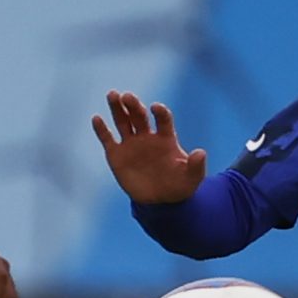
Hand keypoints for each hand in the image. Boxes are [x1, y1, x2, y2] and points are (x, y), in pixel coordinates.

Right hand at [92, 90, 205, 204]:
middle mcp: (147, 136)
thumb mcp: (191, 179)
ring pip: (123, 121)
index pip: (163, 119)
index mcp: (166, 138)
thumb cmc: (178, 186)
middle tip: (127, 96)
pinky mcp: (117, 155)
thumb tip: (201, 153)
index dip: (160, 112)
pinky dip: (101, 129)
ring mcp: (131, 144)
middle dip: (134, 105)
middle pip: (139, 115)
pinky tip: (97, 118)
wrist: (160, 202)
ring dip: (117, 108)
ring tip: (113, 95)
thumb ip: (195, 166)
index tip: (156, 107)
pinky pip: (108, 139)